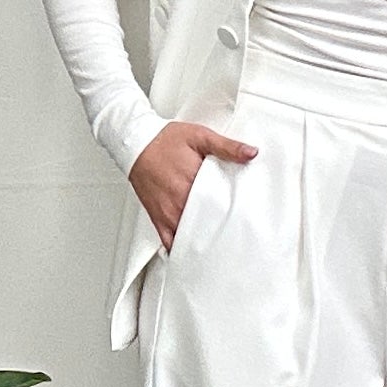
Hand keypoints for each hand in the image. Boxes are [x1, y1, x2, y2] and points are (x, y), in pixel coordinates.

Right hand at [129, 120, 258, 252]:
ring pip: (191, 238)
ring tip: (220, 242)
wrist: (135, 145)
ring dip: (205, 240)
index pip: (222, 207)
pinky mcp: (158, 219)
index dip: (236, 214)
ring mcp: (168, 214)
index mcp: (193, 183)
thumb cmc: (164, 141)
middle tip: (237, 231)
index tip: (247, 217)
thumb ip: (227, 147)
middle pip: (208, 226)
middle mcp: (180, 202)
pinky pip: (171, 243)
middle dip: (223, 230)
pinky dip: (183, 249)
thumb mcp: (200, 136)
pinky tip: (194, 250)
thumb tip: (251, 153)